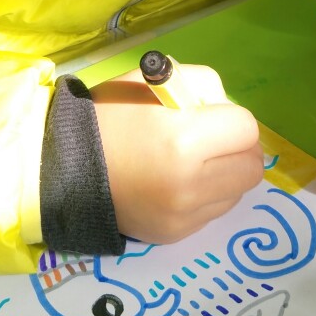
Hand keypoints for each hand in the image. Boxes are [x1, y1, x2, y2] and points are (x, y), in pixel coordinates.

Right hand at [91, 64, 263, 244]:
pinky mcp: (175, 234)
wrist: (64, 168)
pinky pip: (213, 211)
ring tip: (193, 162)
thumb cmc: (109, 117)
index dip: (230, 117)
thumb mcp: (154, 80)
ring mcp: (183, 216)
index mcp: (184, 141)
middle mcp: (189, 185)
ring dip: (225, 173)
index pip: (247, 129)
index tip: (209, 116)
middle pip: (251, 167)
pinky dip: (206, 195)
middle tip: (213, 140)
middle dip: (238, 148)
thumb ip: (203, 87)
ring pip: (237, 192)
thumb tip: (228, 112)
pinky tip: (177, 182)